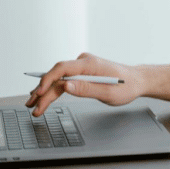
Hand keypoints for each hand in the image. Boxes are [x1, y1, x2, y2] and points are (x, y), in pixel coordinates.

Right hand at [25, 53, 141, 115]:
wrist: (137, 81)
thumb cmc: (126, 87)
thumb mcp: (108, 92)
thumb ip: (86, 89)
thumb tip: (66, 86)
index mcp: (90, 64)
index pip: (62, 68)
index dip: (48, 80)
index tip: (39, 92)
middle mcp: (85, 62)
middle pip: (58, 76)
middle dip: (43, 91)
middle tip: (32, 106)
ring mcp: (83, 66)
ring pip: (59, 78)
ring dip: (46, 91)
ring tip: (33, 105)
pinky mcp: (83, 71)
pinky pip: (65, 79)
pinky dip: (55, 89)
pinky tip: (43, 96)